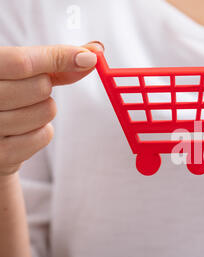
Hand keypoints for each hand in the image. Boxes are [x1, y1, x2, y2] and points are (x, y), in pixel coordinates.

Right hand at [0, 41, 103, 175]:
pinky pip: (43, 136)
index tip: (89, 58)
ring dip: (43, 111)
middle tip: (27, 92)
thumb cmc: (8, 96)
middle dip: (45, 88)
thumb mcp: (24, 72)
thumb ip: (55, 60)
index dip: (59, 58)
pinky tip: (22, 130)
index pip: (21, 62)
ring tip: (22, 111)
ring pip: (46, 112)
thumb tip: (92, 53)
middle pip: (40, 88)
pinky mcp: (0, 155)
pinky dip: (41, 132)